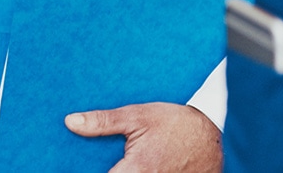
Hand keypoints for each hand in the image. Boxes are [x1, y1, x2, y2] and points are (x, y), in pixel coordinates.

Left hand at [64, 102, 221, 172]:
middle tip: (113, 157)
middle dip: (113, 169)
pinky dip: (140, 172)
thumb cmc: (175, 123)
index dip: (91, 171)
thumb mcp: (136, 116)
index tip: (80, 165)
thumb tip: (70, 122)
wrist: (212, 131)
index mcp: (137, 170)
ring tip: (127, 160)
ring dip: (125, 171)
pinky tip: (138, 163)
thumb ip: (102, 122)